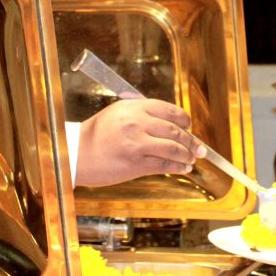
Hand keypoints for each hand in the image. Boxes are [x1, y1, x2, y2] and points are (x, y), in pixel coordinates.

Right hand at [73, 98, 205, 187]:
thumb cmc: (95, 136)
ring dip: (187, 155)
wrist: (76, 154)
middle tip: (199, 147)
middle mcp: (137, 122)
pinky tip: (183, 168)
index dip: (184, 120)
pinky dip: (178, 166)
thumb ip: (140, 114)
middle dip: (191, 140)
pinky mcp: (136, 163)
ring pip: (173, 148)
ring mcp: (137, 143)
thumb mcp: (116, 114)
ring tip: (192, 158)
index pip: (168, 110)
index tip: (190, 126)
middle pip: (174, 130)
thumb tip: (167, 122)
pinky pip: (164, 164)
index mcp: (133, 107)